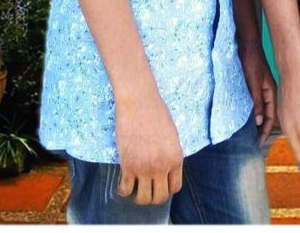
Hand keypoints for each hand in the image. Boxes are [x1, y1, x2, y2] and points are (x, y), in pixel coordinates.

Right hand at [115, 88, 183, 204]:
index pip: (175, 187)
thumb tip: (165, 168)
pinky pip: (125, 189)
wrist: (139, 100)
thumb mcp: (172, 135)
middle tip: (147, 190)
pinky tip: (123, 184)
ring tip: (135, 189)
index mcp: (176, 158)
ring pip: (143, 199)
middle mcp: (162, 166)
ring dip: (139, 197)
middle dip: (153, 197)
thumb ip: (170, 154)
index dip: (167, 188)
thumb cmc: (156, 112)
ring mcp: (144, 167)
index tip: (160, 184)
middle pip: (159, 198)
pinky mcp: (127, 165)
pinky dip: (123, 191)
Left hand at [238, 39, 277, 145]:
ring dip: (258, 121)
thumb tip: (258, 121)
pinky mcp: (254, 84)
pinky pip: (256, 102)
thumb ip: (257, 100)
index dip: (265, 130)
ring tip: (251, 133)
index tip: (259, 143)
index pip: (271, 117)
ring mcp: (262, 88)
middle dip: (263, 128)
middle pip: (268, 115)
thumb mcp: (254, 82)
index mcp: (271, 92)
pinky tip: (247, 116)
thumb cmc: (251, 61)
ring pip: (262, 109)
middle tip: (256, 142)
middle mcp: (268, 92)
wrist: (247, 44)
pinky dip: (253, 112)